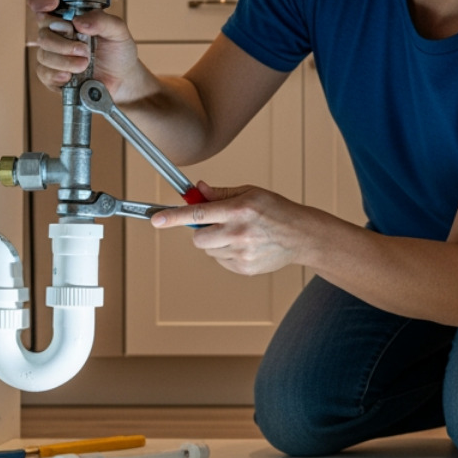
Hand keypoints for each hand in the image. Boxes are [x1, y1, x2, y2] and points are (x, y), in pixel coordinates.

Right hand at [27, 0, 142, 97]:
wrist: (123, 79)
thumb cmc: (118, 51)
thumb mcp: (118, 31)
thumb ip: (102, 21)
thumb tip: (78, 21)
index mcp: (68, 17)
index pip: (43, 4)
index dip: (41, 0)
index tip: (53, 3)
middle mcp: (57, 34)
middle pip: (42, 33)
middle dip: (62, 43)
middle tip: (84, 50)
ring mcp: (53, 55)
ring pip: (43, 54)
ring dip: (65, 60)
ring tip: (85, 64)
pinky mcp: (52, 75)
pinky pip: (43, 73)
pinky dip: (56, 74)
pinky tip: (69, 76)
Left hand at [151, 181, 309, 275]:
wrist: (301, 236)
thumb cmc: (276, 210)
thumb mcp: (249, 193)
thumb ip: (219, 193)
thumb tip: (197, 189)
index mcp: (238, 209)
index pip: (199, 213)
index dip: (174, 217)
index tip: (157, 219)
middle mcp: (239, 232)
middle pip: (198, 238)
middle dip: (202, 231)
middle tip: (218, 224)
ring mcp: (242, 253)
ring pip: (209, 250)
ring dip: (216, 243)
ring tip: (239, 235)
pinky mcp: (245, 268)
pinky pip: (221, 261)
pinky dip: (227, 254)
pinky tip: (245, 246)